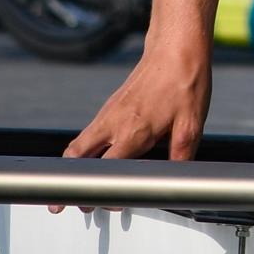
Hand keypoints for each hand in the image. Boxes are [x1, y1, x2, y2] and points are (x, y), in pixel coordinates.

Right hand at [49, 38, 211, 211]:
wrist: (176, 48)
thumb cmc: (186, 83)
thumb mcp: (192, 125)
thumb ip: (180, 156)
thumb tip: (176, 180)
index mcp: (133, 132)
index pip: (106, 171)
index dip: (105, 192)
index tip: (106, 205)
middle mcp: (114, 124)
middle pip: (77, 158)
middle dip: (69, 184)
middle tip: (62, 204)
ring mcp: (108, 114)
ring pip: (78, 145)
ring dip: (71, 168)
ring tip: (68, 187)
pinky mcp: (110, 107)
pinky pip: (89, 133)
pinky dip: (82, 151)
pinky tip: (91, 160)